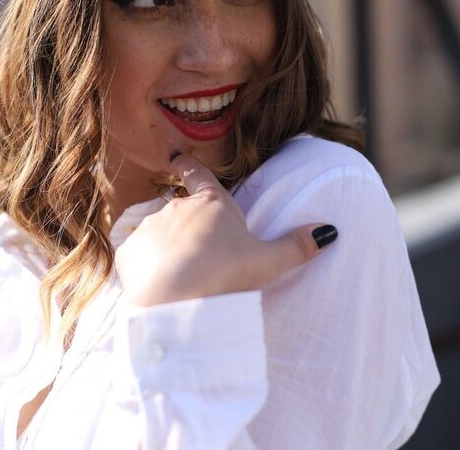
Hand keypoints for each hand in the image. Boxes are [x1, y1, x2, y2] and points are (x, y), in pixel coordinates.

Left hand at [114, 153, 337, 306]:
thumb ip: (297, 246)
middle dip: (184, 227)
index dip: (188, 165)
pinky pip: (138, 258)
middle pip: (179, 212)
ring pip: (157, 235)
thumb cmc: (227, 276)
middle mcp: (176, 208)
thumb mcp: (269, 262)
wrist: (179, 302)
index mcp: (211, 204)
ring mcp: (150, 228)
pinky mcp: (130, 253)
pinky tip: (158, 287)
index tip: (175, 157)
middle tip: (197, 254)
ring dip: (166, 250)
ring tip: (180, 278)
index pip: (198, 175)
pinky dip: (147, 269)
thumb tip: (330, 231)